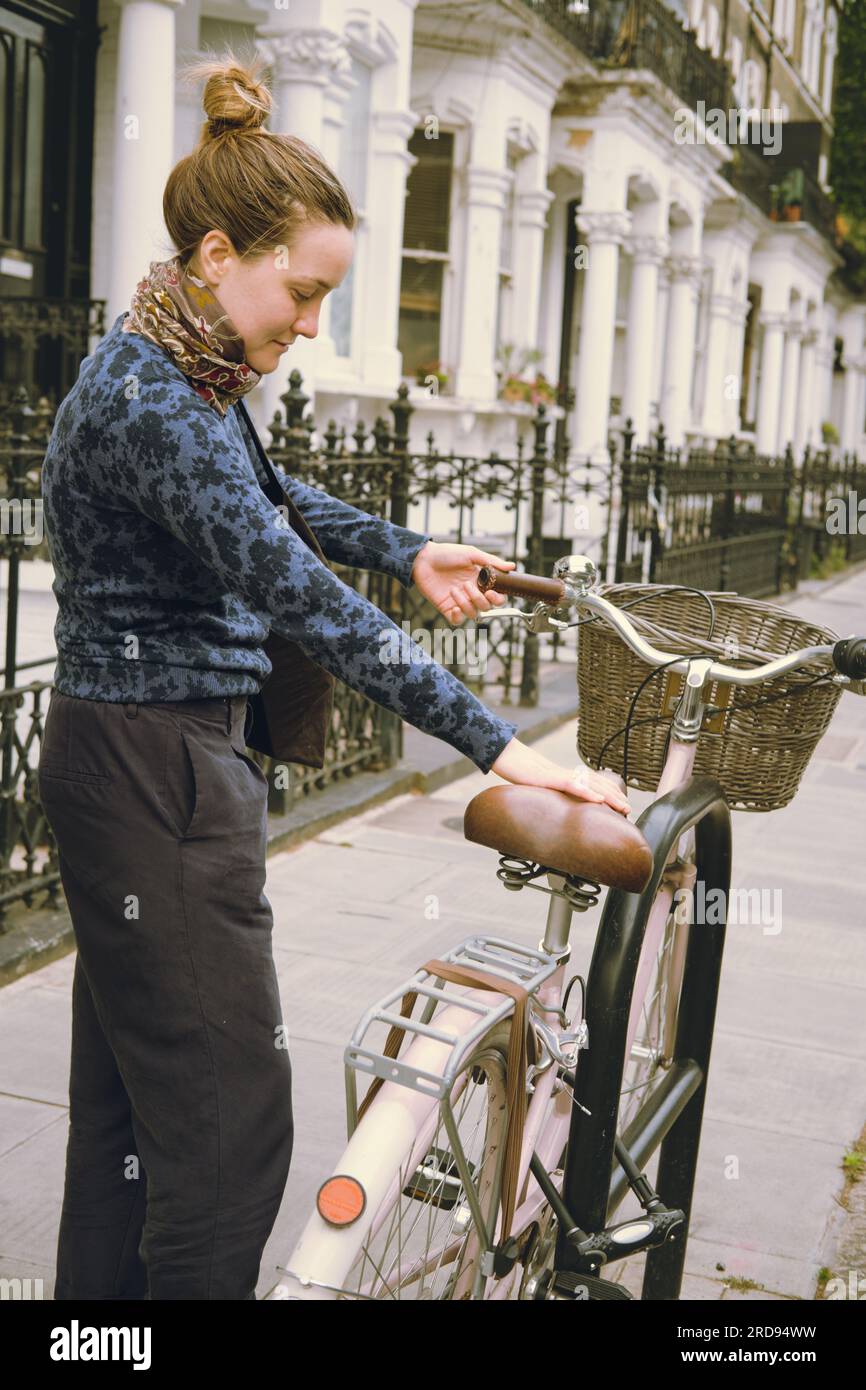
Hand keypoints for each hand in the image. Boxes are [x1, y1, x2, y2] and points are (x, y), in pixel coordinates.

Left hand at [410, 541, 516, 623]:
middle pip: (487, 608)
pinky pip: (457, 621)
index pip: (497, 596)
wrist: (423, 559)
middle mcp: (472, 593)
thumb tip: (512, 566)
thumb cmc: (447, 553)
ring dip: (466, 603)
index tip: (492, 592)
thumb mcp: (471, 554)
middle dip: (480, 599)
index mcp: (481, 581)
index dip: (498, 599)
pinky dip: (457, 616)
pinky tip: (453, 605)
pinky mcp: (447, 608)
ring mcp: (460, 601)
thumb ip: (492, 561)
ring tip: (454, 589)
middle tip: (467, 585)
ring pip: (473, 614)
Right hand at [489, 738, 631, 815]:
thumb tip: (551, 806)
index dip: (608, 792)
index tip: (620, 804)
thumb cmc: (517, 771)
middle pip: (597, 784)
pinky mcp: (550, 778)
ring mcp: (560, 775)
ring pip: (590, 785)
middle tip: (629, 809)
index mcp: (564, 776)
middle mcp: (566, 774)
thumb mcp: (536, 786)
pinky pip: (573, 785)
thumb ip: (547, 793)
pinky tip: (600, 801)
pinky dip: (588, 793)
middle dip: (615, 796)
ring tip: (624, 807)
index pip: (592, 784)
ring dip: (610, 796)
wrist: (505, 755)